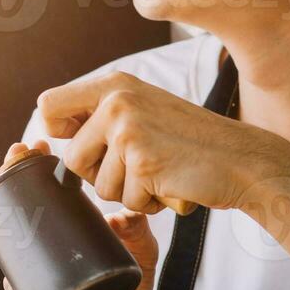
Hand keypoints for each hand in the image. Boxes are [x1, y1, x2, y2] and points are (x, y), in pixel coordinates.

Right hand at [2, 145, 157, 289]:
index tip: (38, 145)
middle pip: (24, 204)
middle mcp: (47, 249)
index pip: (49, 192)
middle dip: (16, 174)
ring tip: (9, 179)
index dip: (39, 166)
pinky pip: (16, 287)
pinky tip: (10, 253)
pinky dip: (12, 275)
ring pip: (12, 238)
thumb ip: (142, 234)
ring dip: (3, 208)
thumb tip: (121, 217)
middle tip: (20, 152)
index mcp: (69, 234)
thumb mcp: (142, 259)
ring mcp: (33, 274)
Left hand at [37, 72, 257, 213]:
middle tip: (140, 168)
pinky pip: (127, 201)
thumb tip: (50, 134)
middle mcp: (116, 101)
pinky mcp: (141, 161)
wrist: (240, 160)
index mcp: (113, 85)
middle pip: (73, 161)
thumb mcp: (144, 114)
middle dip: (102, 178)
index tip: (87, 150)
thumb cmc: (193, 145)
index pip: (49, 108)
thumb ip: (103, 119)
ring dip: (130, 193)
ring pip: (100, 188)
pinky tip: (171, 184)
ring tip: (160, 174)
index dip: (60, 137)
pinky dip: (149, 203)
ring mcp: (127, 130)